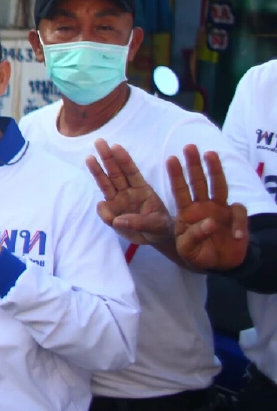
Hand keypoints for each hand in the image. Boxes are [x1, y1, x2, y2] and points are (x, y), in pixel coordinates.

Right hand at [86, 139, 173, 246]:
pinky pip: (104, 210)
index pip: (131, 172)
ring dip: (97, 171)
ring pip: (105, 183)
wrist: (155, 238)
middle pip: (115, 172)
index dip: (124, 160)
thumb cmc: (160, 226)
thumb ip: (139, 222)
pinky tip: (109, 217)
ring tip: (89, 157)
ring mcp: (118, 201)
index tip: (116, 147)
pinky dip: (103, 212)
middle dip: (107, 157)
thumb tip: (116, 221)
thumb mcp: (157, 224)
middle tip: (99, 141)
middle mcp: (128, 191)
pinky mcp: (111, 213)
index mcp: (142, 189)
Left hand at [168, 145, 248, 269]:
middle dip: (194, 164)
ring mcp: (220, 209)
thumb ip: (193, 237)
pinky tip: (236, 236)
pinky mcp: (235, 218)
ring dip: (215, 170)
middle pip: (198, 181)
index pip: (180, 190)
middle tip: (189, 146)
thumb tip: (210, 222)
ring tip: (211, 154)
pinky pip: (238, 213)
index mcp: (186, 211)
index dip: (176, 175)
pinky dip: (239, 222)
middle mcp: (203, 205)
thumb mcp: (187, 249)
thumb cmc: (197, 252)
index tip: (171, 159)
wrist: (218, 264)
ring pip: (218, 186)